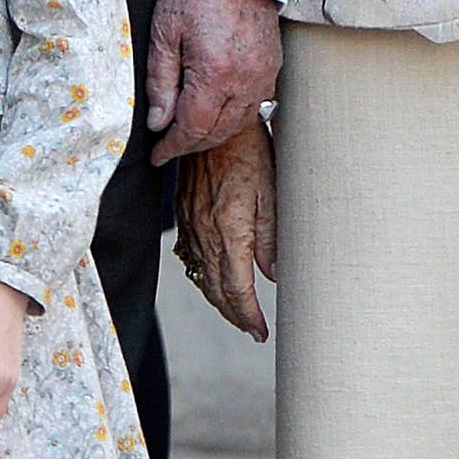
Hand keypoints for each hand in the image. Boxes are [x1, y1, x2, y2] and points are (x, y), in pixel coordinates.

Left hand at [144, 0, 282, 163]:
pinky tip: (216, 114)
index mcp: (214, 72)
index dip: (173, 146)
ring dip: (213, 134)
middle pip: (218, 131)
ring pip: (239, 123)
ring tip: (189, 133)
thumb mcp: (164, 35)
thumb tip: (159, 122)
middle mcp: (245, 79)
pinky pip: (255, 105)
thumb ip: (160, 82)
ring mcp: (264, 75)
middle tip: (168, 146)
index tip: (158, 156)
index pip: (193, 127)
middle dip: (191, 144)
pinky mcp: (272, 67)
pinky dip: (234, 117)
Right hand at [175, 122, 276, 339]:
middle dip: (235, 316)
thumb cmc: (249, 151)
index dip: (249, 316)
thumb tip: (274, 274)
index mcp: (230, 229)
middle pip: (217, 290)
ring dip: (219, 301)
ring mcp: (191, 226)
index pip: (237, 288)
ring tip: (238, 314)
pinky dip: (203, 279)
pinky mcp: (185, 217)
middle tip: (253, 331)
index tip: (261, 332)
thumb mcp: (272, 190)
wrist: (211, 126)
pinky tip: (214, 282)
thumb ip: (271, 236)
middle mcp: (206, 233)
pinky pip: (191, 259)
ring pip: (202, 278)